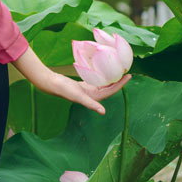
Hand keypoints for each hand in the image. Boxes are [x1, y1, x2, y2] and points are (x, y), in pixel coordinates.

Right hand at [11, 43, 131, 114]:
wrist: (52, 84)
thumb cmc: (65, 90)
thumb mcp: (79, 96)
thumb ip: (91, 104)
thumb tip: (103, 112)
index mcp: (94, 98)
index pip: (111, 91)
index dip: (121, 84)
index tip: (129, 76)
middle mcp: (93, 95)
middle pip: (110, 87)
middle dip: (119, 80)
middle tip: (127, 71)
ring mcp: (89, 90)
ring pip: (104, 83)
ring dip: (111, 77)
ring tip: (118, 70)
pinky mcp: (84, 85)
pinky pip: (97, 80)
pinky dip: (102, 75)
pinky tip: (105, 69)